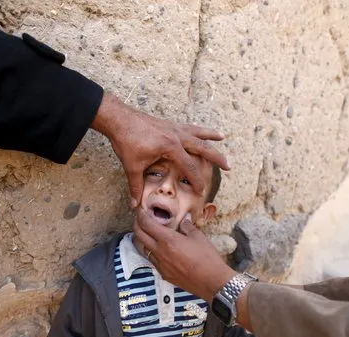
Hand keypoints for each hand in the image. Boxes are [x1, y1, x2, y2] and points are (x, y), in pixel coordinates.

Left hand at [91, 93, 227, 207]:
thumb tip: (135, 205)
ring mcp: (174, 128)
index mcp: (170, 147)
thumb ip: (135, 186)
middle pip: (202, 148)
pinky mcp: (169, 124)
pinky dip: (198, 128)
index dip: (196, 181)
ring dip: (211, 136)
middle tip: (228, 166)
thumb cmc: (126, 141)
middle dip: (216, 158)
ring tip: (223, 137)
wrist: (119, 119)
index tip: (202, 191)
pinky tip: (202, 129)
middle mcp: (177, 136)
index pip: (189, 167)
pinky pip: (188, 126)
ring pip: (198, 133)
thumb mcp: (131, 166)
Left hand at [133, 208, 235, 301]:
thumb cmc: (207, 258)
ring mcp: (160, 265)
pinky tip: (159, 250)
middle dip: (137, 225)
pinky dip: (151, 252)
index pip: (146, 224)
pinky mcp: (163, 274)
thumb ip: (187, 226)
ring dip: (143, 239)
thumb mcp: (198, 237)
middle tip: (140, 219)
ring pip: (143, 249)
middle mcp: (160, 252)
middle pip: (139, 236)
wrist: (211, 281)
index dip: (141, 216)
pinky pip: (152, 260)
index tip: (141, 210)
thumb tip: (184, 220)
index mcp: (168, 240)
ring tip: (148, 233)